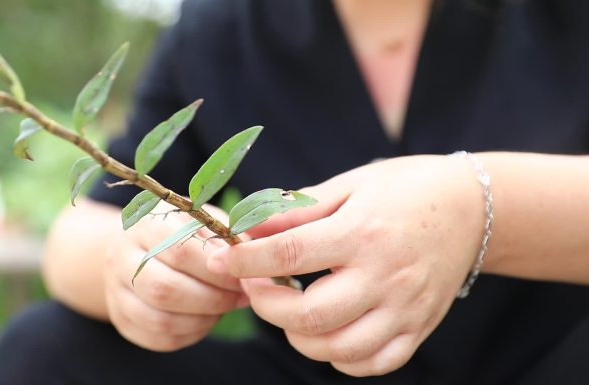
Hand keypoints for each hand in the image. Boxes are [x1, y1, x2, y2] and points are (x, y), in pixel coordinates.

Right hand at [104, 201, 247, 351]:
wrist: (131, 246)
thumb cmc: (178, 231)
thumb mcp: (200, 220)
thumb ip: (223, 235)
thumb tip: (251, 256)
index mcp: (145, 224)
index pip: (181, 251)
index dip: (217, 270)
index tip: (244, 277)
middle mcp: (121, 256)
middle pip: (166, 289)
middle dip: (212, 299)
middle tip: (239, 298)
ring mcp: (115, 290)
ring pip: (160, 319)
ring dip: (202, 320)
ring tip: (224, 309)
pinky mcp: (120, 318)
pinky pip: (157, 338)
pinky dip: (189, 334)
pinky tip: (206, 320)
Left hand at [208, 155, 484, 375]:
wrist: (473, 207)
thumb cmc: (406, 189)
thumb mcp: (350, 184)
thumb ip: (299, 209)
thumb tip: (251, 227)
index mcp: (363, 232)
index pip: (290, 254)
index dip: (246, 259)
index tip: (221, 259)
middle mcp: (385, 276)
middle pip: (309, 316)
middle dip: (265, 306)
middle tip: (254, 285)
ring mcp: (405, 308)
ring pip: (337, 348)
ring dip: (297, 335)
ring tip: (288, 308)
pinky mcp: (419, 328)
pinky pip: (372, 363)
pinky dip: (339, 356)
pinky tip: (327, 332)